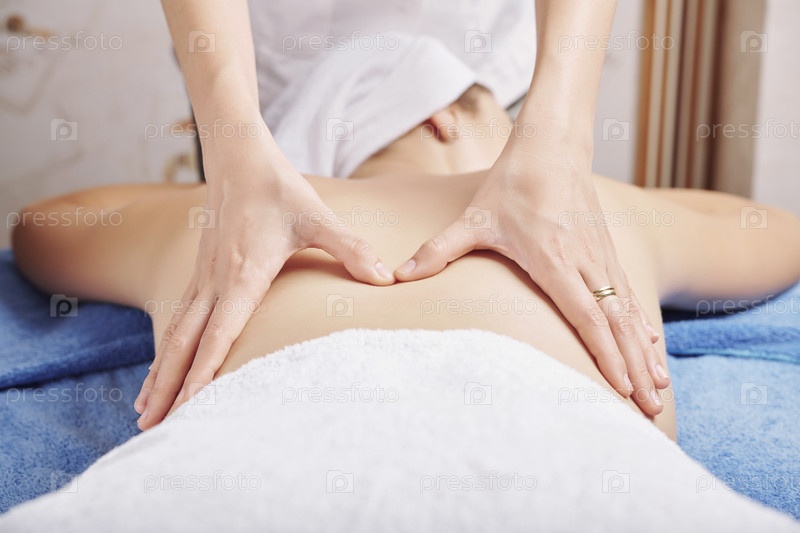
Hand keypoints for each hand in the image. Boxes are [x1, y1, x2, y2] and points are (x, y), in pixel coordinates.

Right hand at [134, 132, 394, 429]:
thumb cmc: (279, 188)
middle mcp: (215, 280)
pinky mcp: (201, 272)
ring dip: (160, 372)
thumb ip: (351, 249)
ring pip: (175, 332)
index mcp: (243, 273)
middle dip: (169, 386)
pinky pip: (179, 317)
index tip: (190, 405)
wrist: (239, 155)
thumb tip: (387, 279)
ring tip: (144, 410)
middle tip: (151, 425)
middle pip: (184, 342)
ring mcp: (203, 276)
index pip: (220, 332)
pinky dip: (166, 348)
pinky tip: (161, 367)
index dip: (205, 371)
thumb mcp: (319, 217)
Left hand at [393, 127, 668, 415]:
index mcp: (553, 258)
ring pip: (628, 312)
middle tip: (649, 407)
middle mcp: (585, 261)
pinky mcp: (607, 251)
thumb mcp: (473, 218)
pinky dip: (642, 325)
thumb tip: (398, 275)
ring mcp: (601, 257)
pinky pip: (629, 295)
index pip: (584, 313)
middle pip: (615, 323)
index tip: (619, 385)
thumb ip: (439, 249)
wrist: (551, 145)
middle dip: (634, 367)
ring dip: (645, 352)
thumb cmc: (512, 183)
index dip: (603, 351)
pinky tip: (652, 347)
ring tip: (658, 389)